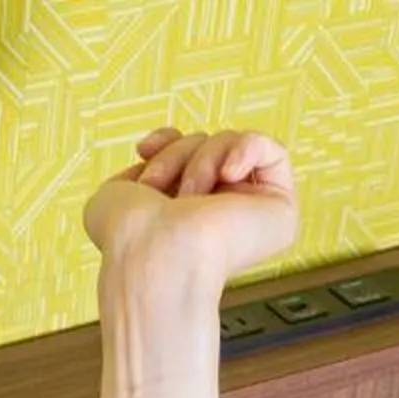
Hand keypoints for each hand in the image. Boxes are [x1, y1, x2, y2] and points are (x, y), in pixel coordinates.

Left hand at [84, 126, 299, 301]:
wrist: (151, 253)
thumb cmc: (128, 236)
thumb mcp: (119, 191)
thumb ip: (142, 171)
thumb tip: (156, 152)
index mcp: (187, 214)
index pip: (191, 154)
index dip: (169, 142)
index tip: (144, 150)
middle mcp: (220, 214)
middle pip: (207, 145)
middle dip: (179, 155)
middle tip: (160, 190)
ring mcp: (251, 214)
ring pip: (231, 144)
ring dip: (202, 160)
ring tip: (189, 196)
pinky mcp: (279, 210)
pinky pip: (272, 151)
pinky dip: (246, 149)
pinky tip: (228, 172)